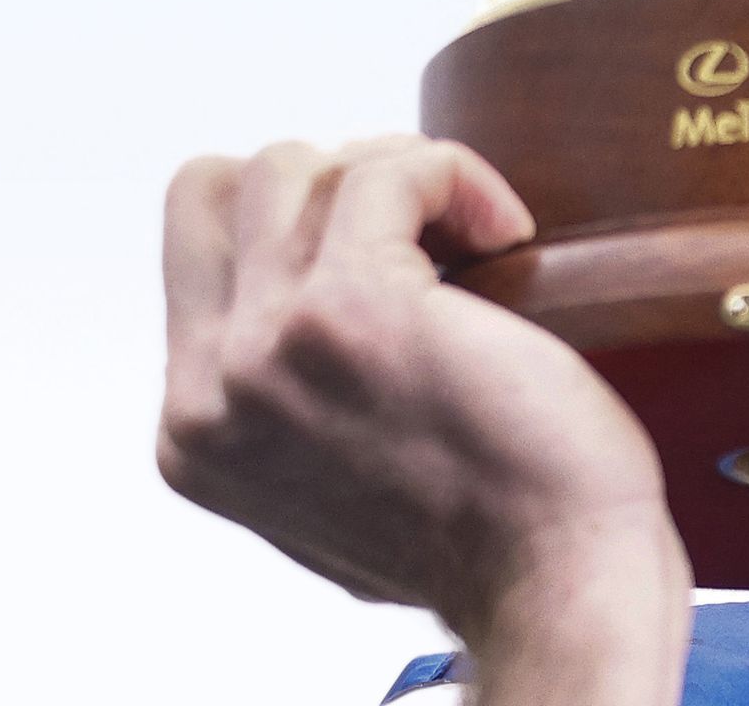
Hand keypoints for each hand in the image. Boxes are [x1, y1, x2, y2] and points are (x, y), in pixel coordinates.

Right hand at [157, 136, 690, 704]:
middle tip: (421, 233)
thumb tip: (297, 294)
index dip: (300, 228)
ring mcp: (269, 348)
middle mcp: (212, 392)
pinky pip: (387, 170)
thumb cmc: (483, 535)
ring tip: (470, 235)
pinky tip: (505, 233)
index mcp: (195, 431)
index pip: (198, 250)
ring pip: (293, 165)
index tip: (394, 260)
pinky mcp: (352, 310)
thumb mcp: (328, 484)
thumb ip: (282, 401)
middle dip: (325, 181)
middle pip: (221, 188)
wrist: (554, 581)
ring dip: (392, 174)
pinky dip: (455, 176)